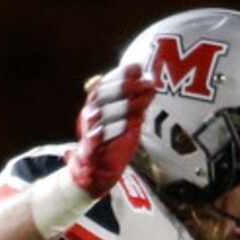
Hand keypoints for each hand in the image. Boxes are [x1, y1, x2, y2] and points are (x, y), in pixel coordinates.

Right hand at [65, 65, 153, 196]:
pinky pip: (103, 133)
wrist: (98, 170)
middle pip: (102, 95)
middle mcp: (88, 114)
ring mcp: (88, 130)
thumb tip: (150, 83)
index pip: (104, 83)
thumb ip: (132, 102)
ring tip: (144, 105)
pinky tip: (136, 122)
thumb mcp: (124, 118)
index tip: (137, 68)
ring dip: (126, 106)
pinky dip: (119, 127)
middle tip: (146, 84)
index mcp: (94, 105)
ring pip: (104, 112)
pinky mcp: (91, 147)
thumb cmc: (113, 140)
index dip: (120, 74)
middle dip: (125, 88)